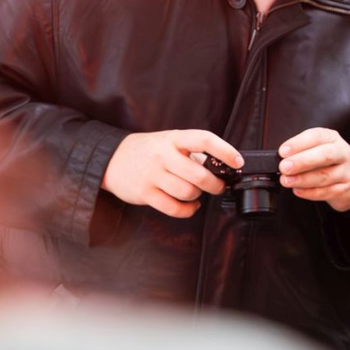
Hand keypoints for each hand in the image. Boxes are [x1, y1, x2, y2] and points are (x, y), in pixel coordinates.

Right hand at [101, 129, 240, 217]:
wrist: (111, 159)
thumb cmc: (149, 150)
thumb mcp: (169, 141)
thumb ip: (191, 151)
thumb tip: (221, 166)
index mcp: (173, 138)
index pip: (204, 140)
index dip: (225, 151)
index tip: (238, 162)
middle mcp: (163, 155)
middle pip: (199, 175)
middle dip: (215, 184)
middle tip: (219, 186)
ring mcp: (152, 175)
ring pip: (187, 192)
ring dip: (199, 196)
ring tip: (199, 193)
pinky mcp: (144, 193)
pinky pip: (173, 208)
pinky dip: (188, 210)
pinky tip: (191, 205)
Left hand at [278, 127, 349, 213]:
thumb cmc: (328, 162)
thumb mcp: (317, 150)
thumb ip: (301, 151)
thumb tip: (280, 158)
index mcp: (333, 139)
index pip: (317, 136)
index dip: (299, 143)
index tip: (283, 151)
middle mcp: (343, 153)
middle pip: (325, 155)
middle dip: (302, 161)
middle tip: (284, 167)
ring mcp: (347, 171)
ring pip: (325, 175)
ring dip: (303, 179)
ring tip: (287, 181)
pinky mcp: (346, 188)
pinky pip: (327, 192)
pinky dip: (310, 192)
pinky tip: (297, 190)